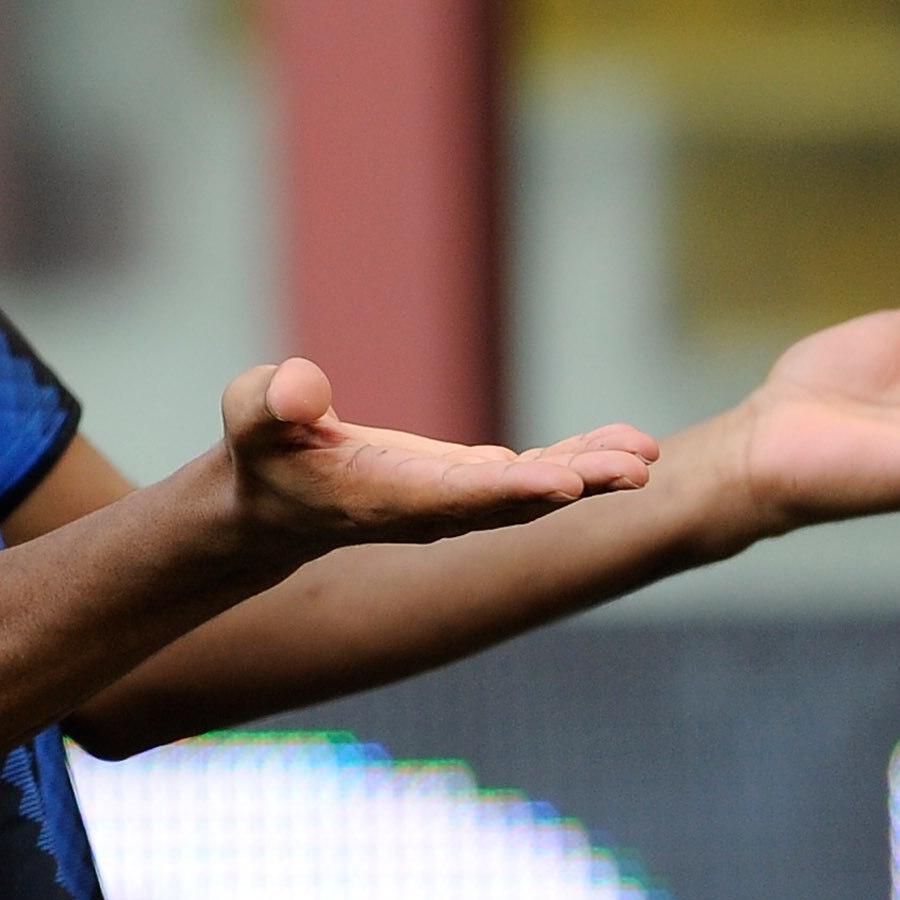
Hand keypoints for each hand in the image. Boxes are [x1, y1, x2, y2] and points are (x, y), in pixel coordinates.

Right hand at [214, 358, 657, 564]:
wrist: (270, 502)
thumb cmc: (260, 450)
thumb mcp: (251, 415)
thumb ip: (272, 402)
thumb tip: (299, 389)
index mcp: (382, 496)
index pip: (455, 495)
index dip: (512, 489)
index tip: (567, 483)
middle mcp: (430, 509)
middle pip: (514, 501)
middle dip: (578, 484)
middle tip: (638, 469)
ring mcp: (453, 502)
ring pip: (534, 492)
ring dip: (593, 474)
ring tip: (647, 454)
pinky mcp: (465, 485)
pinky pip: (532, 476)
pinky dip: (578, 461)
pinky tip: (623, 447)